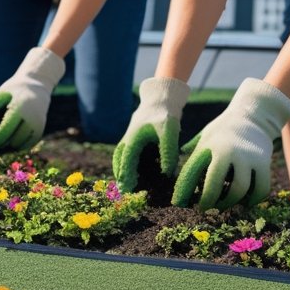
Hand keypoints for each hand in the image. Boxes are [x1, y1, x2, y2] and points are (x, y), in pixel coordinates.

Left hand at [0, 47, 65, 152]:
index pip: (5, 130)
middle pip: (13, 140)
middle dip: (0, 145)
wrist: (37, 85)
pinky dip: (19, 146)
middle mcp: (31, 118)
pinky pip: (28, 144)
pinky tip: (10, 143)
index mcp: (19, 108)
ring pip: (21, 144)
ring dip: (9, 146)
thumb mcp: (0, 94)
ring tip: (0, 143)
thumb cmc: (14, 90)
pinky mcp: (41, 129)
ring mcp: (38, 124)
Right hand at [112, 77, 190, 192]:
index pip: (126, 160)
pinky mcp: (135, 138)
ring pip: (122, 157)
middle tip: (124, 190)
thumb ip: (168, 153)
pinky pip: (128, 154)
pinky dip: (129, 164)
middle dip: (121, 175)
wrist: (161, 98)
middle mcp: (128, 139)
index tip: (127, 187)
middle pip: (120, 160)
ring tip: (127, 184)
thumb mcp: (169, 132)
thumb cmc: (165, 114)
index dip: (126, 174)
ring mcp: (130, 138)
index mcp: (134, 138)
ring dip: (123, 170)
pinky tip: (137, 173)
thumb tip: (167, 173)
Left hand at [172, 78, 289, 209]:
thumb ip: (192, 152)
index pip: (193, 172)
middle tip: (204, 208)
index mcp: (210, 145)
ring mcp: (248, 157)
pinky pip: (261, 189)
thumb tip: (169, 169)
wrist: (254, 116)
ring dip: (230, 203)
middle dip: (208, 201)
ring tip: (223, 206)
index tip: (179, 203)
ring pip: (239, 190)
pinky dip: (253, 200)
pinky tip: (245, 203)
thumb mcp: (205, 136)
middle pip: (215, 185)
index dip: (184, 190)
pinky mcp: (264, 163)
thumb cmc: (224, 129)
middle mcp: (229, 151)